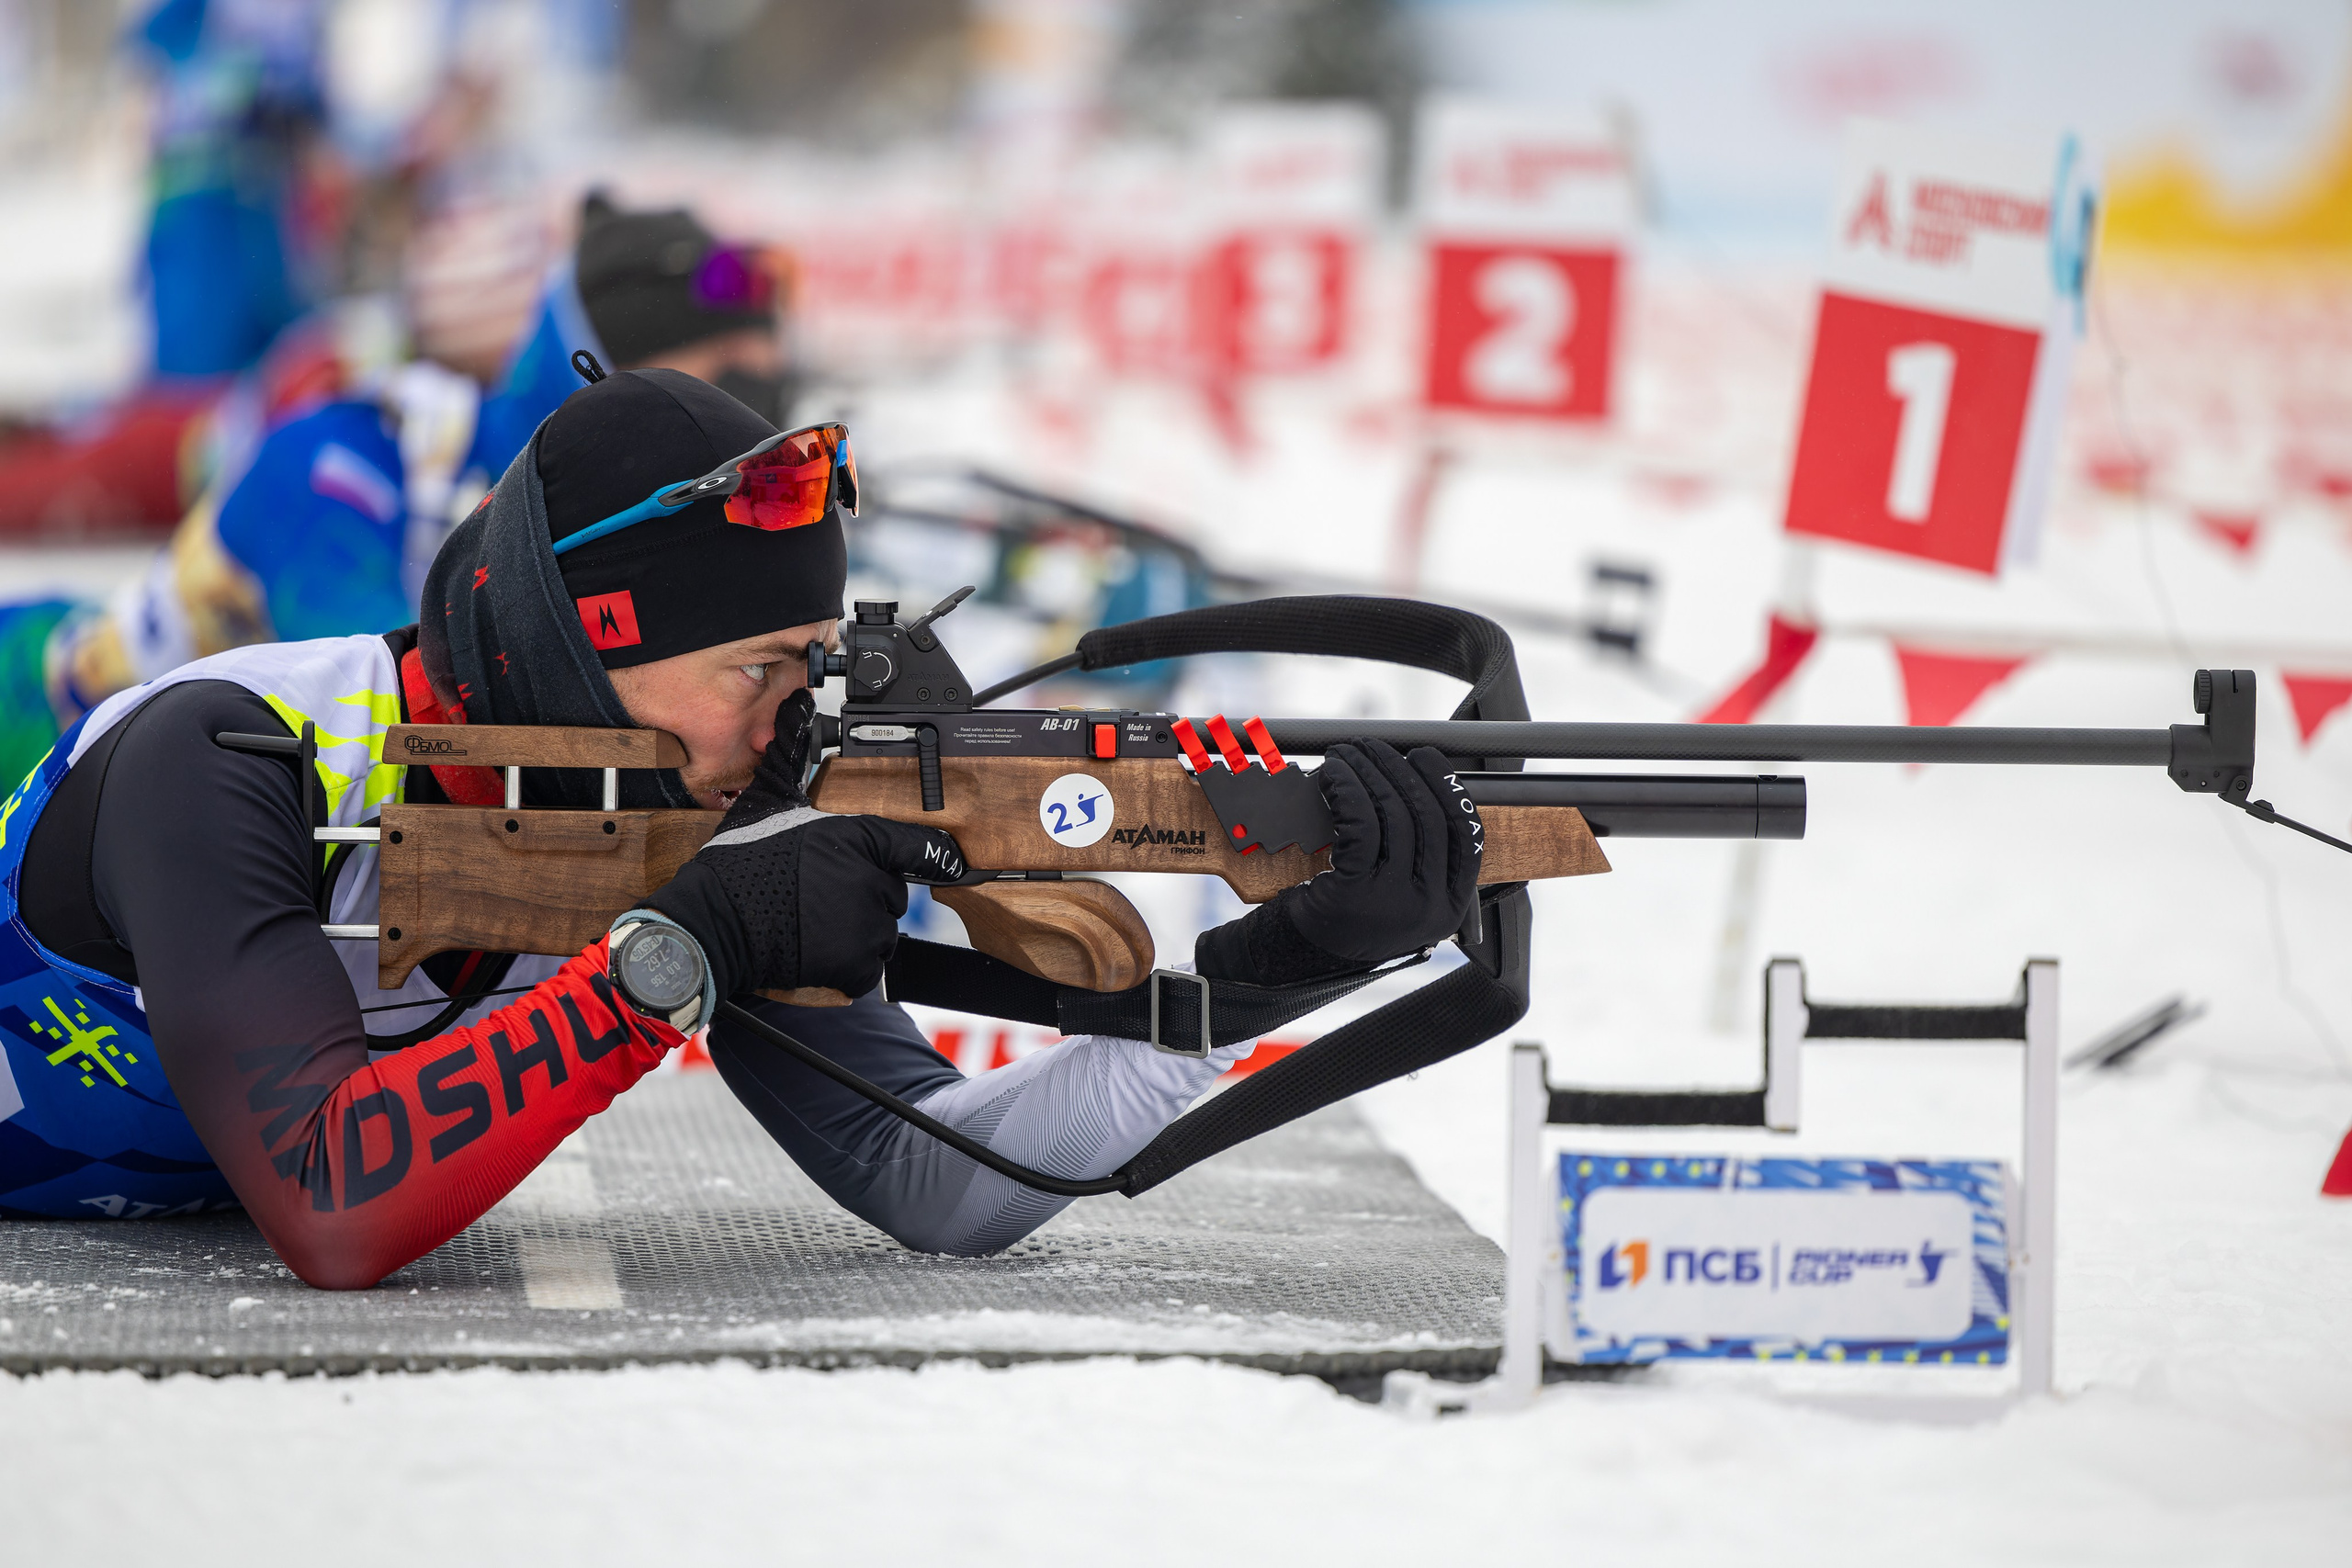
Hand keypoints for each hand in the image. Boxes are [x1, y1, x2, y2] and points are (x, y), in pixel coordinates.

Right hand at [641, 689, 966, 998]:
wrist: (712, 922)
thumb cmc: (739, 862)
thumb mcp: (768, 799)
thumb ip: (792, 755)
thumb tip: (795, 704)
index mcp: (858, 838)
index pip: (916, 847)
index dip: (934, 855)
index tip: (949, 860)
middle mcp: (870, 880)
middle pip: (891, 892)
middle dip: (865, 894)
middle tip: (822, 893)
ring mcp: (865, 924)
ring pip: (881, 931)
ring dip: (857, 930)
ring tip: (813, 921)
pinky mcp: (855, 964)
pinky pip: (868, 967)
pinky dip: (848, 965)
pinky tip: (815, 948)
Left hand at [1194, 738, 1479, 986]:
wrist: (1294, 960)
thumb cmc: (1345, 916)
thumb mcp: (1398, 894)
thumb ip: (1420, 855)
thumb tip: (1421, 782)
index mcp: (1449, 907)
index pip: (1467, 834)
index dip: (1447, 786)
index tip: (1424, 757)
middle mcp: (1428, 909)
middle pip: (1428, 817)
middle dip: (1399, 769)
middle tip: (1372, 747)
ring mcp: (1393, 905)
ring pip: (1394, 815)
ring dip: (1368, 772)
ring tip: (1346, 754)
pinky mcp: (1354, 896)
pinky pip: (1359, 825)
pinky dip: (1346, 790)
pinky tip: (1332, 776)